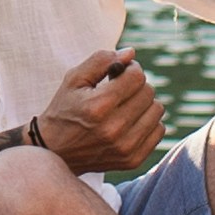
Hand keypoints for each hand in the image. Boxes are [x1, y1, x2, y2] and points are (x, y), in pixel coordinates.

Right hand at [34, 49, 164, 177]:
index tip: (119, 73)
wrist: (55, 152)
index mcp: (98, 106)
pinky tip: (130, 122)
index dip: (130, 69)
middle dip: (136, 85)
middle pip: (148, 92)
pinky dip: (148, 122)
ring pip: (157, 110)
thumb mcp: (74, 79)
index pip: (136, 77)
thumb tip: (131, 53)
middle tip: (119, 90)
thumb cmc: (65, 109)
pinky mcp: (132, 160)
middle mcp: (114, 129)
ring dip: (144, 103)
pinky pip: (158, 130)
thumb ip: (101, 60)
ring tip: (125, 106)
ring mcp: (125, 148)